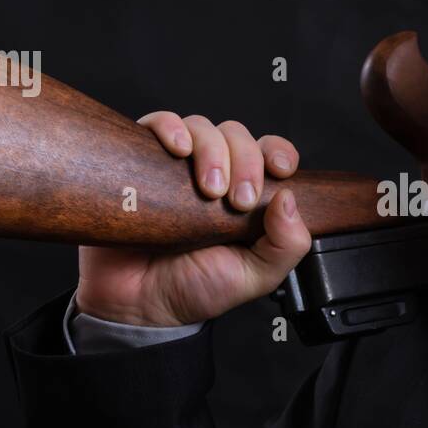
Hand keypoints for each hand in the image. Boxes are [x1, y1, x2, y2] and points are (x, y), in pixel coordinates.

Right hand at [75, 113, 312, 325]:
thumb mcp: (255, 276)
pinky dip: (171, 127)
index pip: (270, 153)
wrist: (137, 304)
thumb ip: (286, 246)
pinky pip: (157, 123)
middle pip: (237, 136)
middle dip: (245, 161)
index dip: (278, 152)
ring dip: (212, 150)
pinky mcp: (143, 159)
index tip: (280, 170)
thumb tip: (289, 199)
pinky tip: (177, 149)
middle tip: (236, 201)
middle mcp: (214, 174)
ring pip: (202, 127)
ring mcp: (178, 166)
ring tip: (207, 190)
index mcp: (246, 195)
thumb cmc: (193, 288)